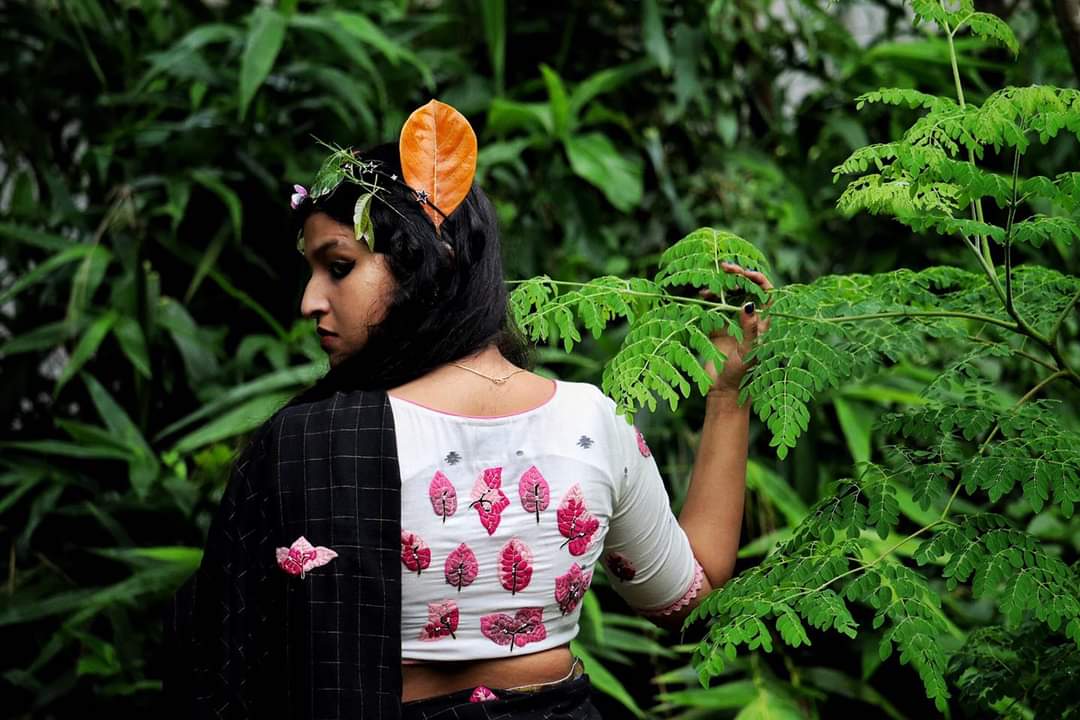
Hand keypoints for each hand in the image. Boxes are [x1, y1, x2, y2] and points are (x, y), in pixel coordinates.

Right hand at [699, 262, 773, 395]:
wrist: (724, 391)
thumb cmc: (742, 375)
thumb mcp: (748, 352)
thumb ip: (750, 329)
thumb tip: (749, 304)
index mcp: (764, 322)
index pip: (766, 292)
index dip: (756, 278)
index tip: (742, 272)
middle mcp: (750, 319)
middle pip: (747, 289)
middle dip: (737, 276)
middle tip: (724, 267)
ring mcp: (733, 322)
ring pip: (729, 295)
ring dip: (721, 285)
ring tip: (710, 283)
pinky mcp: (718, 328)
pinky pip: (713, 307)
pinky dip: (708, 298)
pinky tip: (702, 296)